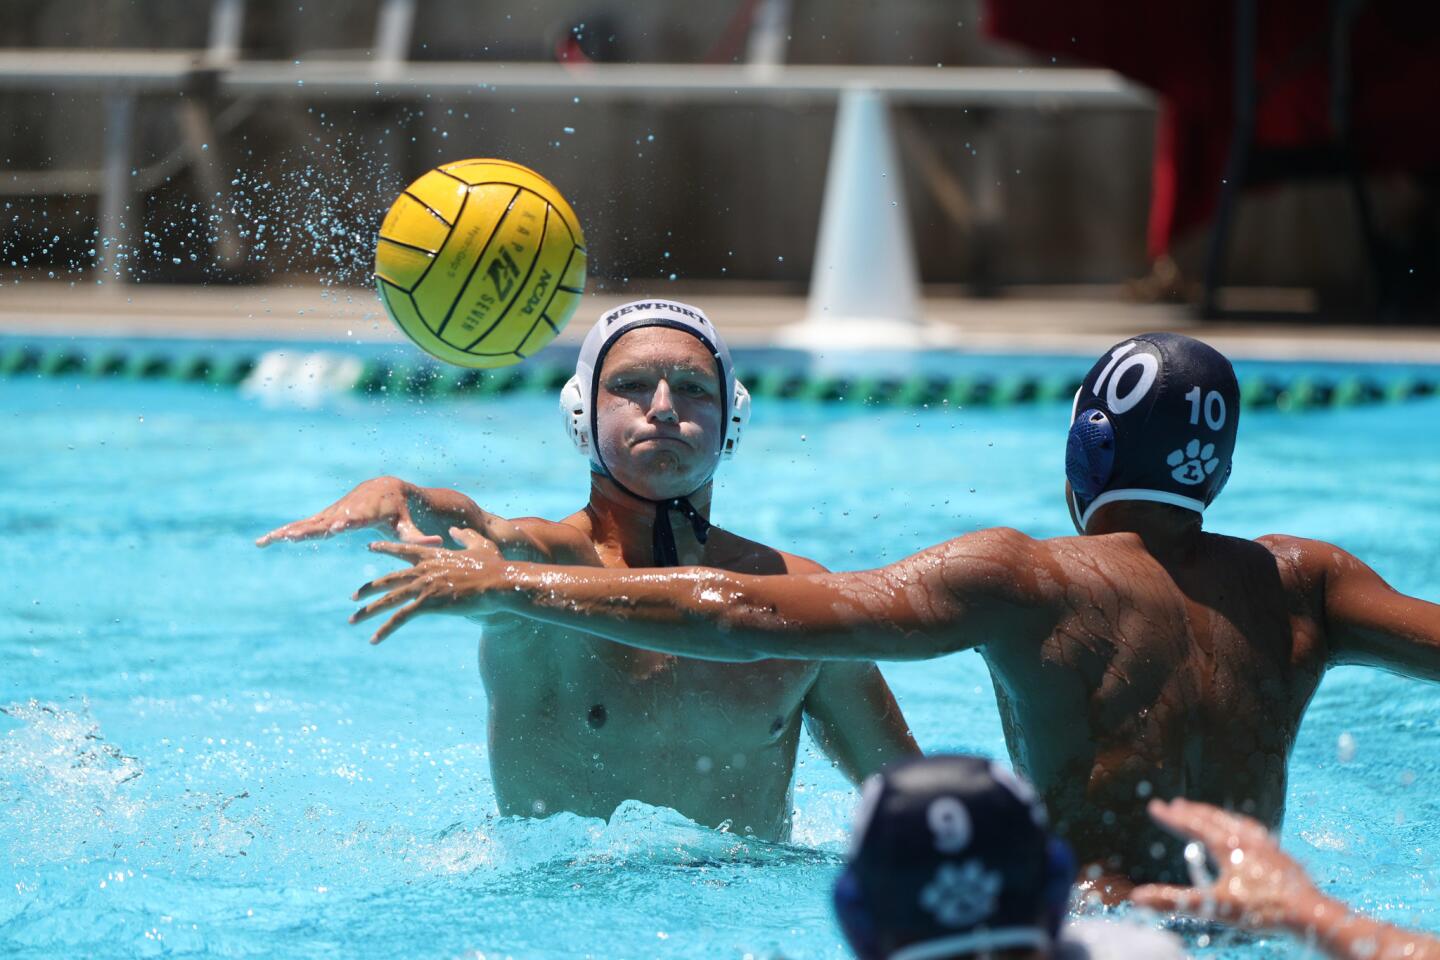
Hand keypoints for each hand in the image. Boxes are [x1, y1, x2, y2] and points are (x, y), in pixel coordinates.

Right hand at [256, 477, 443, 547]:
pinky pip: (304, 525)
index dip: (344, 522)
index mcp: (366, 512)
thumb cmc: (402, 512)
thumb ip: (418, 537)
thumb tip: (436, 542)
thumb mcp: (410, 525)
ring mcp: (333, 513)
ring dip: (286, 532)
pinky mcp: (326, 517)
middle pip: (323, 521)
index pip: (353, 519)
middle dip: (306, 529)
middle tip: (288, 537)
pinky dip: (285, 532)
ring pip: (307, 523)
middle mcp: (346, 510)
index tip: (334, 527)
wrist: (387, 489)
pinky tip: (265, 541)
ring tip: (265, 541)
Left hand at [349, 527, 505, 642]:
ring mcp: (424, 586)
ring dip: (368, 611)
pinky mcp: (428, 603)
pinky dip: (385, 629)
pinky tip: (374, 640)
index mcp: (434, 555)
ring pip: (389, 599)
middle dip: (368, 588)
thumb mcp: (480, 545)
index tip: (370, 548)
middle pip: (388, 579)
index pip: (404, 549)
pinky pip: (400, 618)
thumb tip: (454, 530)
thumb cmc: (494, 566)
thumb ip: (465, 536)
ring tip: (353, 619)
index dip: (386, 548)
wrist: (499, 583)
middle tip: (353, 597)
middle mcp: (424, 569)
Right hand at [1130, 798, 1322, 930]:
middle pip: (1213, 818)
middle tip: (1176, 804)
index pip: (1192, 825)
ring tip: (1208, 813)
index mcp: (1227, 845)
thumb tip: (1136, 898)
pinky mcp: (1280, 855)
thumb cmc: (1260, 910)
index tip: (1155, 806)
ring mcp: (1265, 845)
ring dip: (1216, 815)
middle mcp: (1246, 839)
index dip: (1171, 817)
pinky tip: (1245, 835)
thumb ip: (1173, 901)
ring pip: (1236, 822)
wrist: (1308, 913)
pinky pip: (1255, 832)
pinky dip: (1241, 827)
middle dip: (1192, 811)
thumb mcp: (1211, 907)